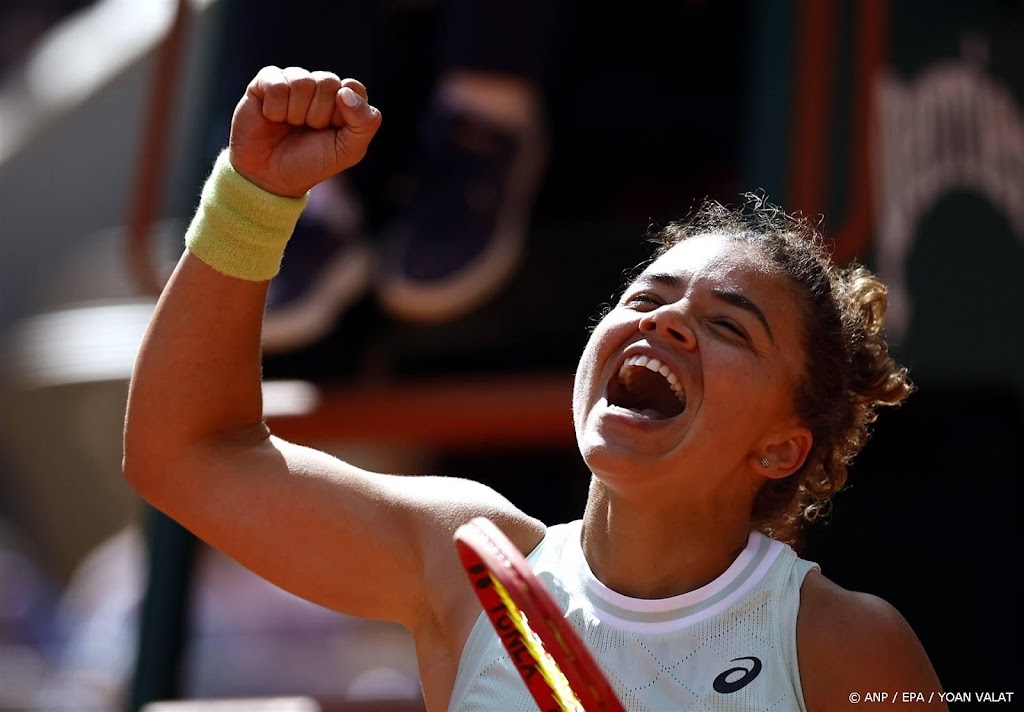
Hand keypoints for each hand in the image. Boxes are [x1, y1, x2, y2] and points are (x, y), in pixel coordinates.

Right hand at [228, 66, 381, 197]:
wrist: (271, 177)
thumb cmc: (312, 162)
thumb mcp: (348, 151)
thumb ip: (365, 123)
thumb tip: (345, 91)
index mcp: (343, 99)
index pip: (353, 88)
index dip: (344, 113)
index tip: (333, 130)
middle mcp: (318, 85)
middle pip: (328, 82)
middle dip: (318, 115)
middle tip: (308, 130)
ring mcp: (292, 80)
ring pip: (302, 82)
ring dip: (296, 113)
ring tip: (290, 125)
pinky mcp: (266, 81)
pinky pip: (277, 85)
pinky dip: (275, 110)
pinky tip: (272, 118)